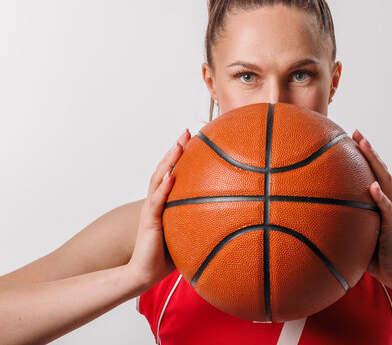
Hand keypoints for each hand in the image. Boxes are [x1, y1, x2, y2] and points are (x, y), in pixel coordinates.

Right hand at [127, 128, 190, 290]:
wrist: (144, 274)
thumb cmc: (166, 257)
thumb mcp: (189, 236)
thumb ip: (203, 225)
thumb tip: (232, 219)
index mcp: (165, 204)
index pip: (173, 174)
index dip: (182, 157)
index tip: (195, 140)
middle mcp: (157, 202)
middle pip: (165, 169)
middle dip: (176, 149)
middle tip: (187, 132)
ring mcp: (151, 210)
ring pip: (158, 179)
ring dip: (169, 161)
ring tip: (178, 145)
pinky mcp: (148, 222)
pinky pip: (156, 202)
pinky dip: (163, 188)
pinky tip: (172, 176)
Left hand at [352, 129, 391, 289]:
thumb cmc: (377, 256)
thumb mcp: (357, 236)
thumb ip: (345, 224)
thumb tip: (317, 219)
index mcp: (380, 204)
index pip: (372, 174)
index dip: (364, 157)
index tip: (351, 139)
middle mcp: (388, 204)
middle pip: (380, 171)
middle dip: (369, 150)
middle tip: (357, 132)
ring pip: (385, 182)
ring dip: (375, 163)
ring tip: (365, 145)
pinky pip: (386, 210)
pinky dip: (379, 197)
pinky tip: (371, 186)